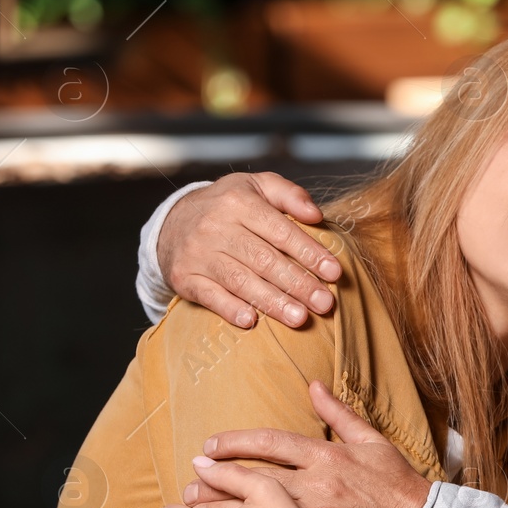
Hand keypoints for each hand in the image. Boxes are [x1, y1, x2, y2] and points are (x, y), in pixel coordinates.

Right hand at [160, 172, 339, 328]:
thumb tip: (316, 214)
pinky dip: (230, 309)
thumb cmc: (229, 205)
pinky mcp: (184, 277)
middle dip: (299, 284)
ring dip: (272, 302)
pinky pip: (210, 296)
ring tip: (300, 318)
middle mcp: (216, 227)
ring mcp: (198, 254)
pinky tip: (252, 321)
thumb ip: (289, 194)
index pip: (281, 231)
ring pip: (240, 281)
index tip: (335, 273)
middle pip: (264, 260)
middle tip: (325, 303)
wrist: (173, 220)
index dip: (310, 253)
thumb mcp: (257, 186)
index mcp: (239, 202)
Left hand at [200, 381, 432, 507]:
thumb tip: (314, 386)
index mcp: (327, 457)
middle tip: (189, 485)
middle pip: (253, 482)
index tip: (209, 447)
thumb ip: (340, 414)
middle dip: (216, 483)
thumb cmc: (398, 487)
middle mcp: (317, 486)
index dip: (235, 443)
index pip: (270, 443)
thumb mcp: (373, 443)